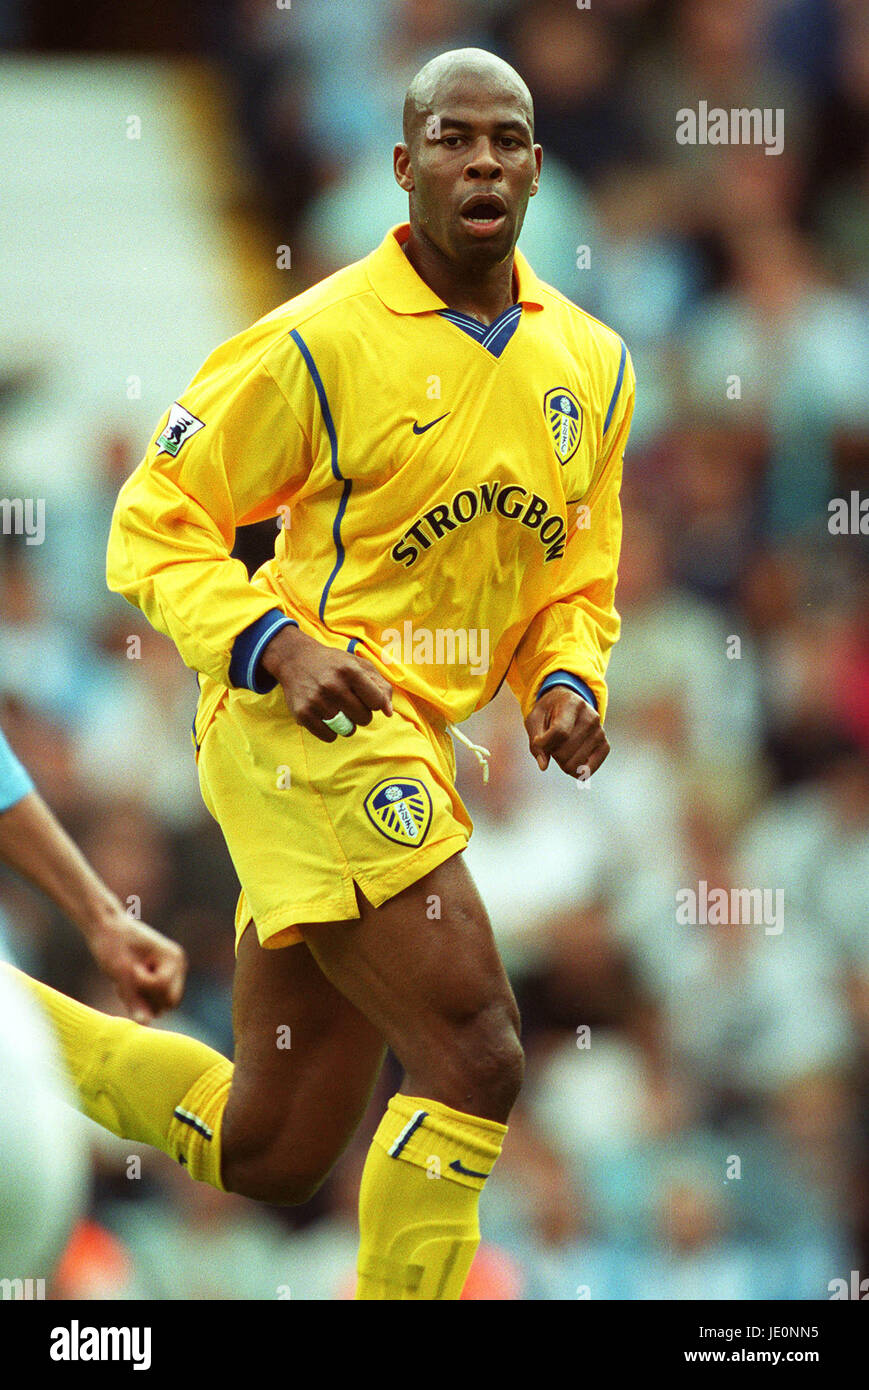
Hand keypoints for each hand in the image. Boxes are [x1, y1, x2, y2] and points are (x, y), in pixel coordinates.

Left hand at [86, 909, 186, 1023]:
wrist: (105, 925)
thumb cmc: (112, 944)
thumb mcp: (120, 973)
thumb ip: (134, 999)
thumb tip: (145, 1023)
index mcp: (173, 958)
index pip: (164, 990)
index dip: (143, 985)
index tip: (128, 970)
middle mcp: (178, 965)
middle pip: (169, 1001)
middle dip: (145, 997)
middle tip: (124, 981)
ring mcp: (171, 970)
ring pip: (161, 1003)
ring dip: (141, 998)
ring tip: (123, 981)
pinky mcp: (161, 975)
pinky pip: (154, 999)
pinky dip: (139, 995)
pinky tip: (126, 981)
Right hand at [261, 625, 392, 741]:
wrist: (295, 659)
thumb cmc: (334, 664)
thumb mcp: (360, 665)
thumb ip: (381, 686)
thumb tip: (389, 713)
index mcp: (350, 671)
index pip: (377, 702)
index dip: (374, 702)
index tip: (365, 696)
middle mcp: (333, 685)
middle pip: (364, 718)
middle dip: (361, 713)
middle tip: (349, 702)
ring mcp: (317, 700)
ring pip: (347, 730)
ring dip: (346, 724)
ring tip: (337, 709)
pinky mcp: (302, 713)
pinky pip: (329, 737)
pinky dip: (331, 732)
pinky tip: (326, 717)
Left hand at [524, 687, 609, 778]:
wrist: (567, 705)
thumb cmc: (548, 713)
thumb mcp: (534, 720)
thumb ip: (536, 743)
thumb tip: (543, 766)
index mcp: (572, 704)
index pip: (559, 732)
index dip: (543, 743)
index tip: (537, 741)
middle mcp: (591, 717)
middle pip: (565, 752)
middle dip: (552, 753)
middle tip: (552, 742)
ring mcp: (600, 732)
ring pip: (574, 764)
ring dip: (562, 761)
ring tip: (562, 747)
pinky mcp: (605, 746)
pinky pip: (587, 771)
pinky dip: (575, 770)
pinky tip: (571, 758)